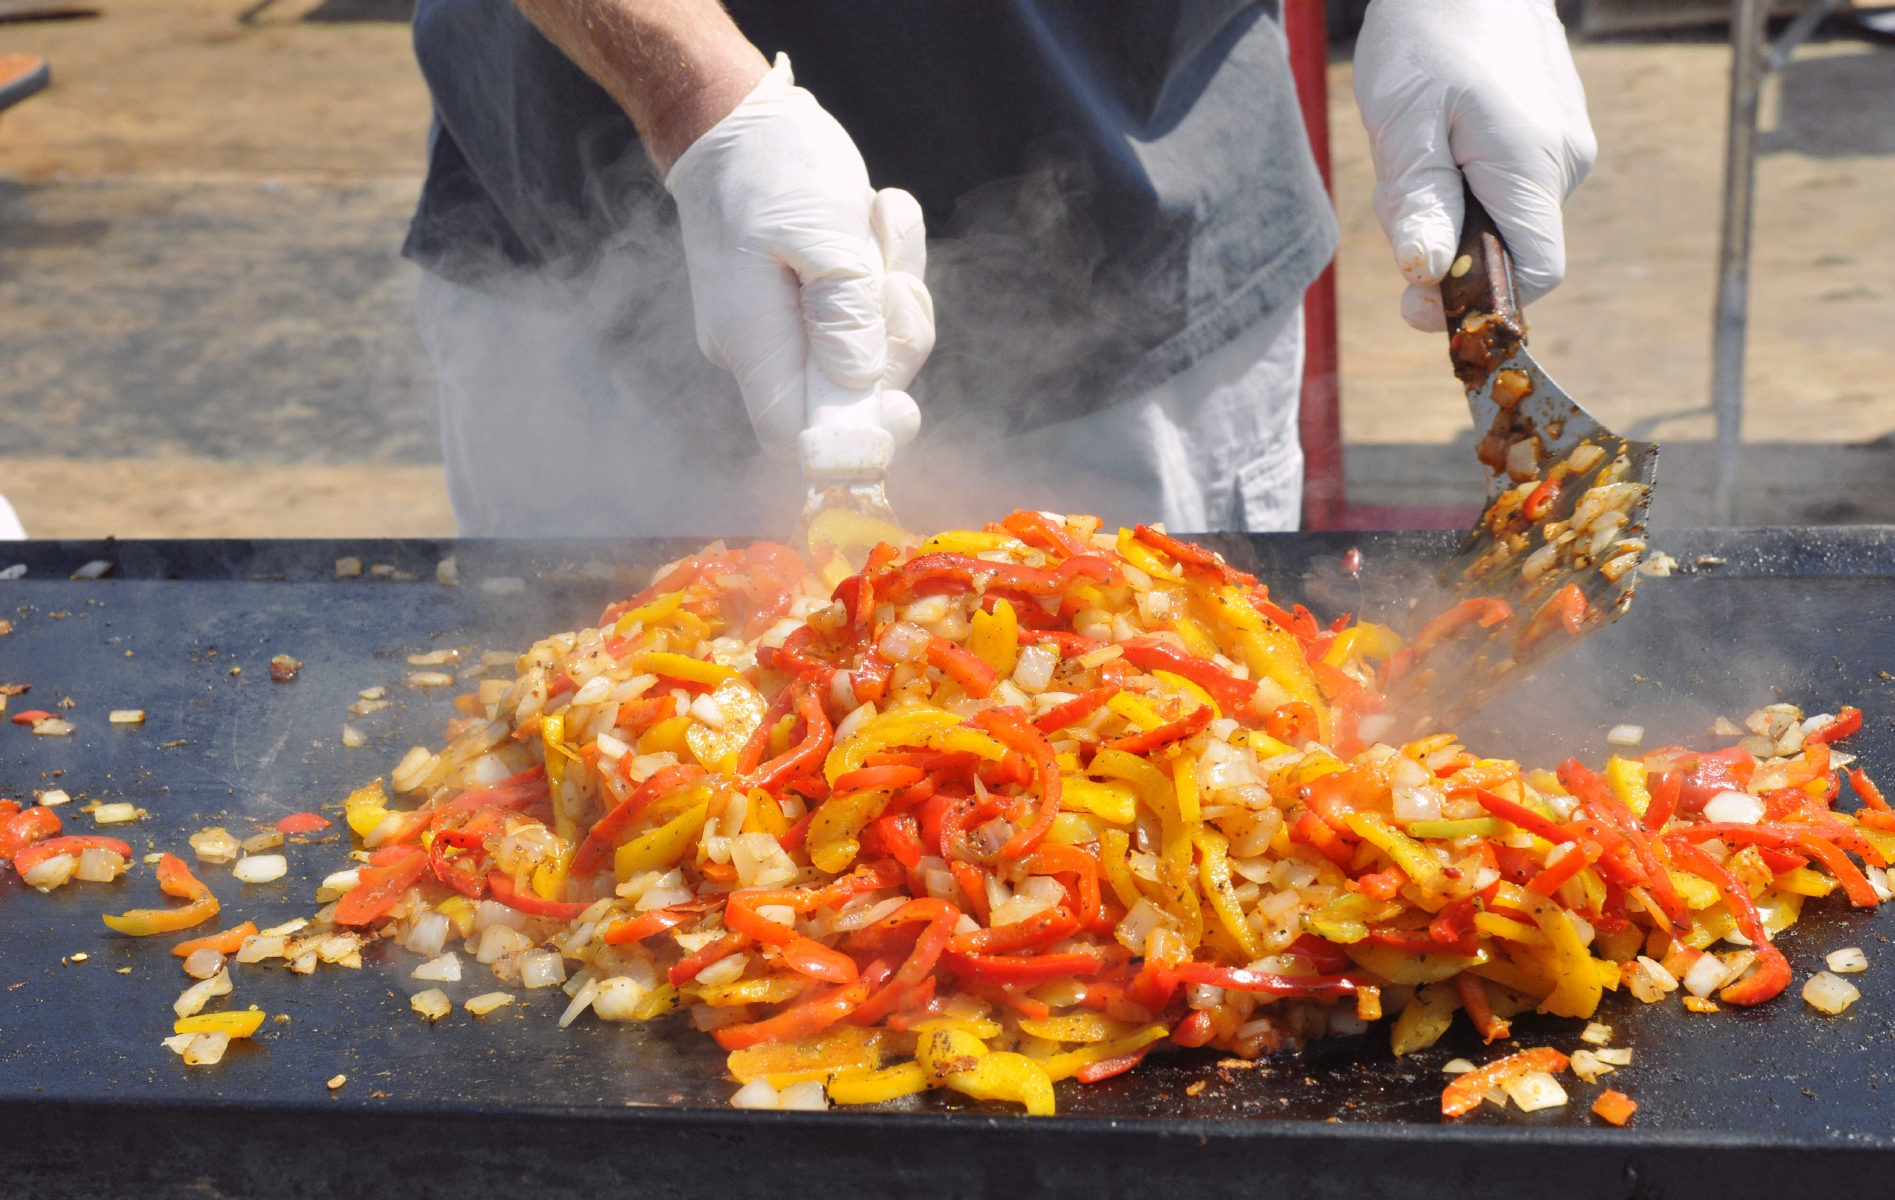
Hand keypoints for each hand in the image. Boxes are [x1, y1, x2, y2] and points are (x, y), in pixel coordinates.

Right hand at [667, 54, 934, 461]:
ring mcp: (780, 327)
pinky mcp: (803, 303)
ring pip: (866, 346)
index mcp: (752, 342)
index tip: (901, 406)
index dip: (852, 442)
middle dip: (890, 339)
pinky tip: (874, 216)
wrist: (732, 116)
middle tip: (890, 274)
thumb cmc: (775, 165)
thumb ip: (846, 318)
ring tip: (878, 218)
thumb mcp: (825, 235)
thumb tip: (861, 392)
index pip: (796, 438)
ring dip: (892, 286)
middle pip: (846, 396)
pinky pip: (862, 309)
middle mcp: (759, 348)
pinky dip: (883, 267)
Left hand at [1353, 0, 1596, 331]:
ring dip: (1448, 207)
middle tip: (1397, 186)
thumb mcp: (1405, 121)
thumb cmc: (1428, 32)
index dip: (1478, 303)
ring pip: (1501, 218)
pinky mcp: (1552, 135)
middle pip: (1506, 249)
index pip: (1534, 273)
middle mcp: (1565, 162)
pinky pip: (1505, 188)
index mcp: (1533, 164)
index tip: (1415, 303)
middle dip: (1444, 242)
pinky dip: (1463, 182)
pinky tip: (1439, 135)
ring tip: (1417, 145)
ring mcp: (1564, 147)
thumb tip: (1427, 277)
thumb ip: (1419, 202)